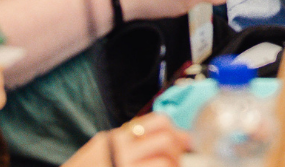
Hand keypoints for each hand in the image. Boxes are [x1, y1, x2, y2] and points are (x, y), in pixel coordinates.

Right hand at [66, 115, 189, 166]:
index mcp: (113, 140)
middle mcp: (118, 153)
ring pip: (165, 163)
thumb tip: (165, 138)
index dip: (177, 132)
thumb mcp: (99, 152)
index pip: (157, 123)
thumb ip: (125, 143)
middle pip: (166, 140)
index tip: (185, 142)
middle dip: (179, 151)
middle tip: (178, 161)